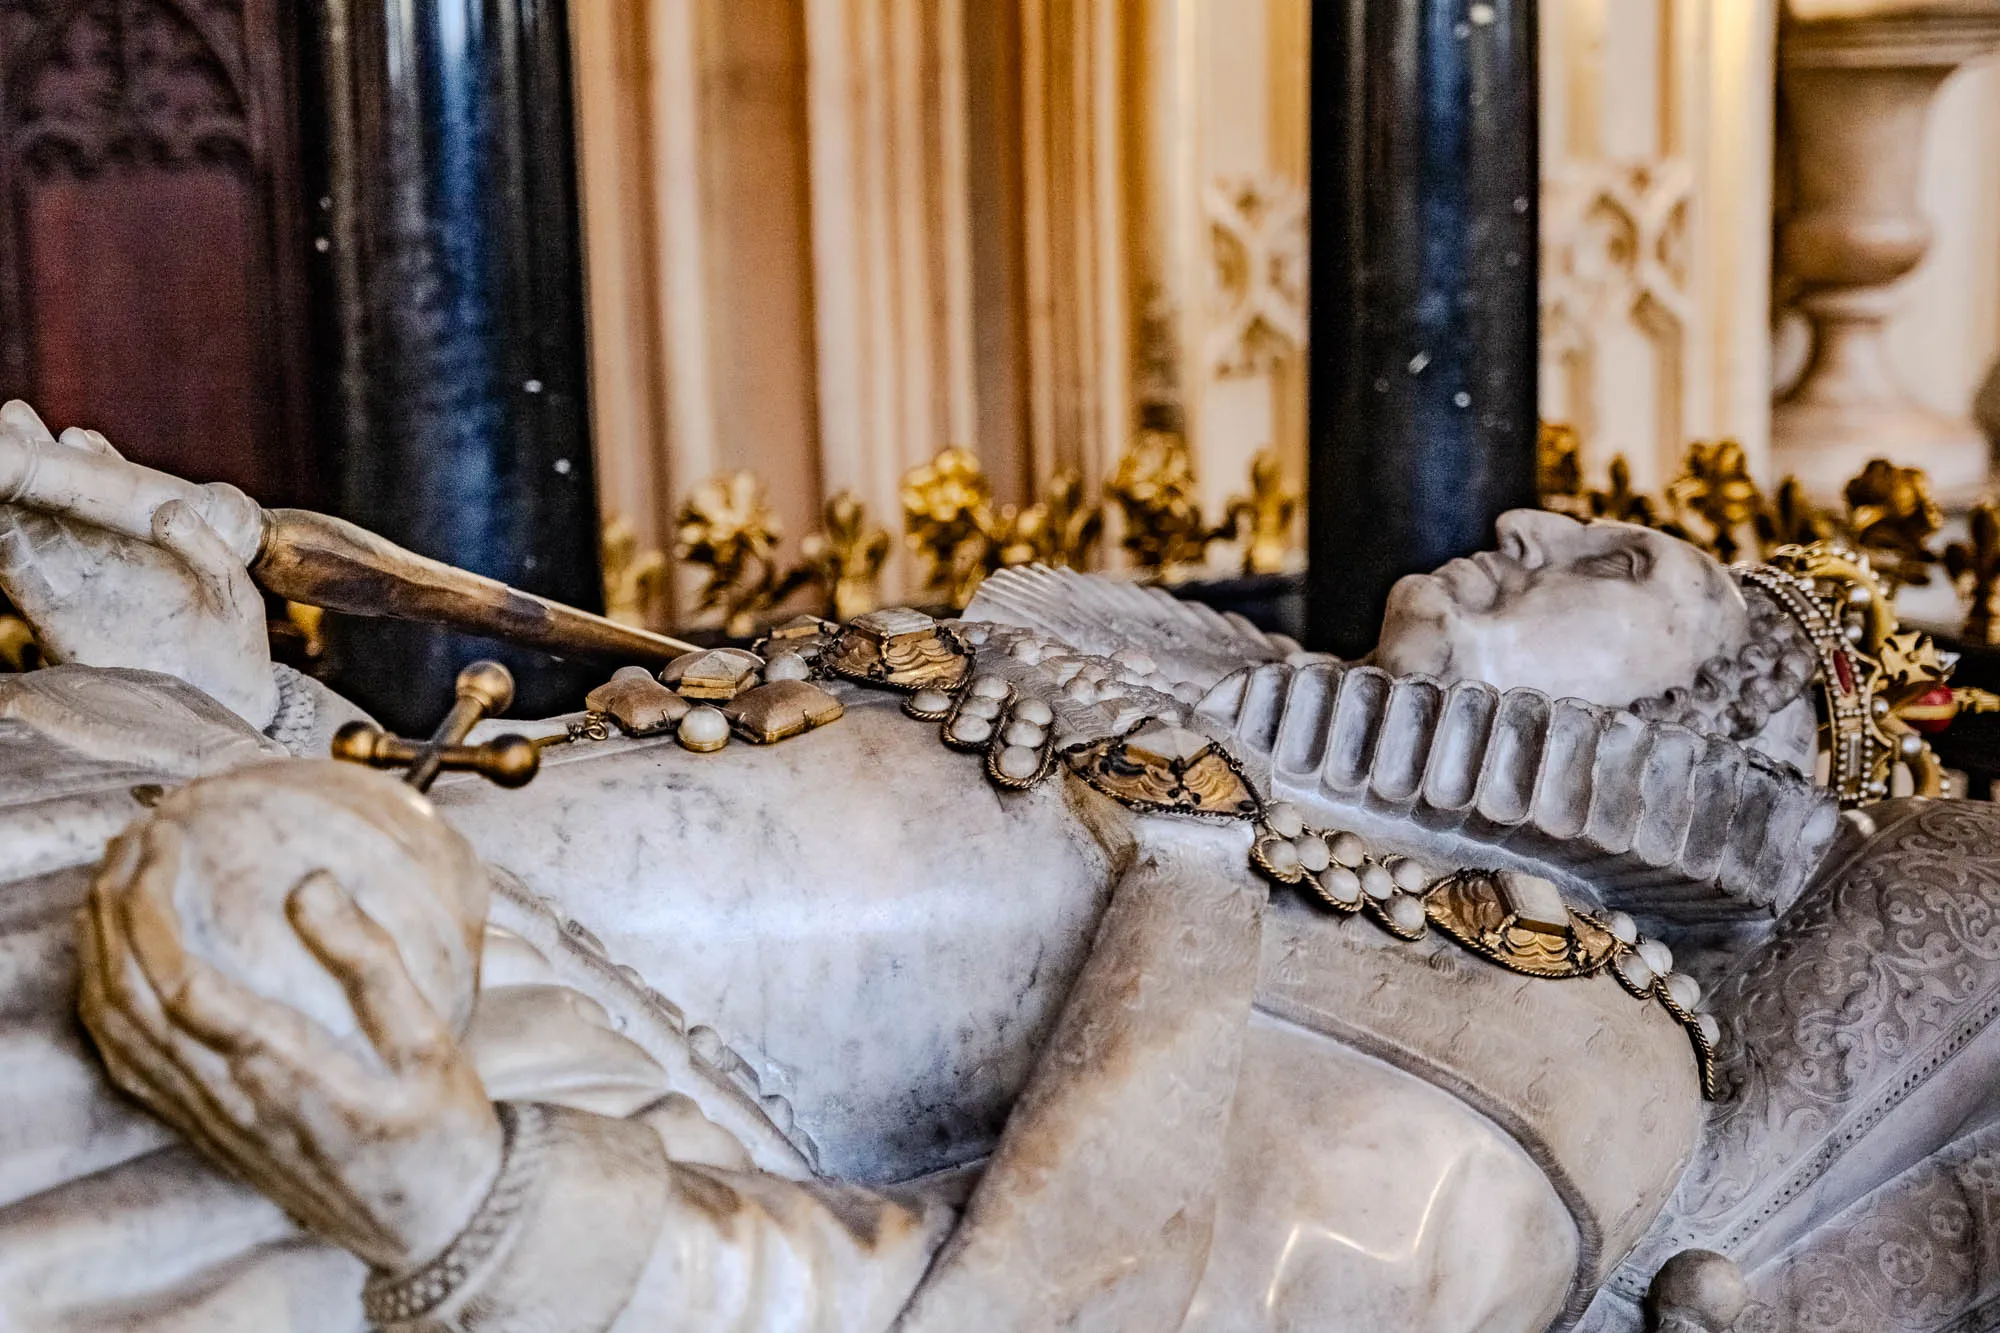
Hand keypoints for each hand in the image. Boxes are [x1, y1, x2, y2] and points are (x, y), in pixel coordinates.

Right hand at [0, 401, 276, 727]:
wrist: (224, 705)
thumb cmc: (234, 643)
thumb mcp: (234, 592)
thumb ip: (207, 551)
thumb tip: (169, 511)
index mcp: (148, 542)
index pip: (111, 492)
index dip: (89, 461)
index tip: (76, 434)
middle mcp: (103, 555)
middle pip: (58, 498)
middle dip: (34, 460)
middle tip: (13, 421)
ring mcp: (76, 584)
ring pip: (28, 528)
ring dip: (10, 495)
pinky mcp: (57, 620)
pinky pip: (20, 575)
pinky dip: (5, 546)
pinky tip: (1, 520)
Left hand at [76, 821, 503, 1273]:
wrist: (429, 1219)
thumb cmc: (436, 1126)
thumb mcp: (428, 1039)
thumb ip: (369, 961)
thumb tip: (311, 882)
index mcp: (283, 1070)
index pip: (183, 983)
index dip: (154, 906)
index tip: (169, 838)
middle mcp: (229, 1096)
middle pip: (131, 996)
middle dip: (117, 906)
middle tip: (136, 837)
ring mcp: (208, 1116)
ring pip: (118, 1028)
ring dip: (102, 945)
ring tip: (117, 877)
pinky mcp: (204, 1127)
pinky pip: (128, 1060)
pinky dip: (106, 998)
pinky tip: (118, 958)